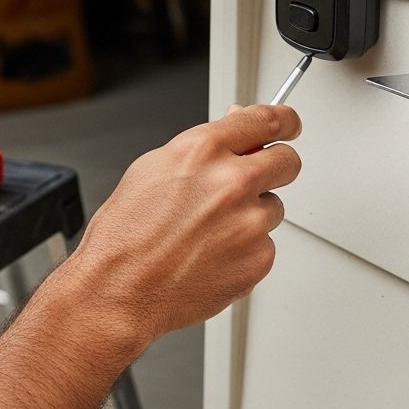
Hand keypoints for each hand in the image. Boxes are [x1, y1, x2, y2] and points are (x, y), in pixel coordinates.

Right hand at [58, 105, 301, 347]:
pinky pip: (266, 246)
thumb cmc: (126, 234)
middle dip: (276, 167)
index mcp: (203, 151)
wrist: (119, 288)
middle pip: (287, 161)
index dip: (285, 119)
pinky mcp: (258, 259)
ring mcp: (249, 223)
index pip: (265, 120)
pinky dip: (246, 251)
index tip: (290, 123)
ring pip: (273, 208)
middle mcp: (232, 182)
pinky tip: (212, 255)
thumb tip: (231, 127)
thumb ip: (203, 146)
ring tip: (209, 232)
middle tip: (257, 180)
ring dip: (252, 215)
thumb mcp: (153, 169)